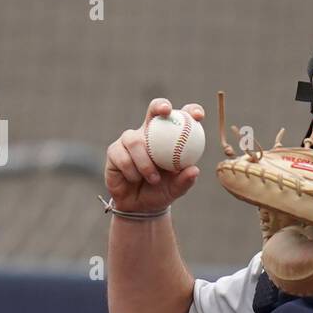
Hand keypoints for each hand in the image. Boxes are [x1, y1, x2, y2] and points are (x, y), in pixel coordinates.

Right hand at [104, 98, 204, 213]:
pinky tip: (135, 179)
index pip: (181, 118)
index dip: (190, 111)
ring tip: (153, 179)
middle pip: (153, 110)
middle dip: (160, 105)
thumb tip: (194, 170)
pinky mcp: (114, 151)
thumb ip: (185, 180)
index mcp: (169, 138)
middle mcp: (148, 134)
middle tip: (166, 111)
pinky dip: (131, 171)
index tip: (198, 116)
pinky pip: (122, 156)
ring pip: (135, 140)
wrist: (140, 206)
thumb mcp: (176, 189)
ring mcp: (130, 141)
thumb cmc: (161, 192)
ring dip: (145, 162)